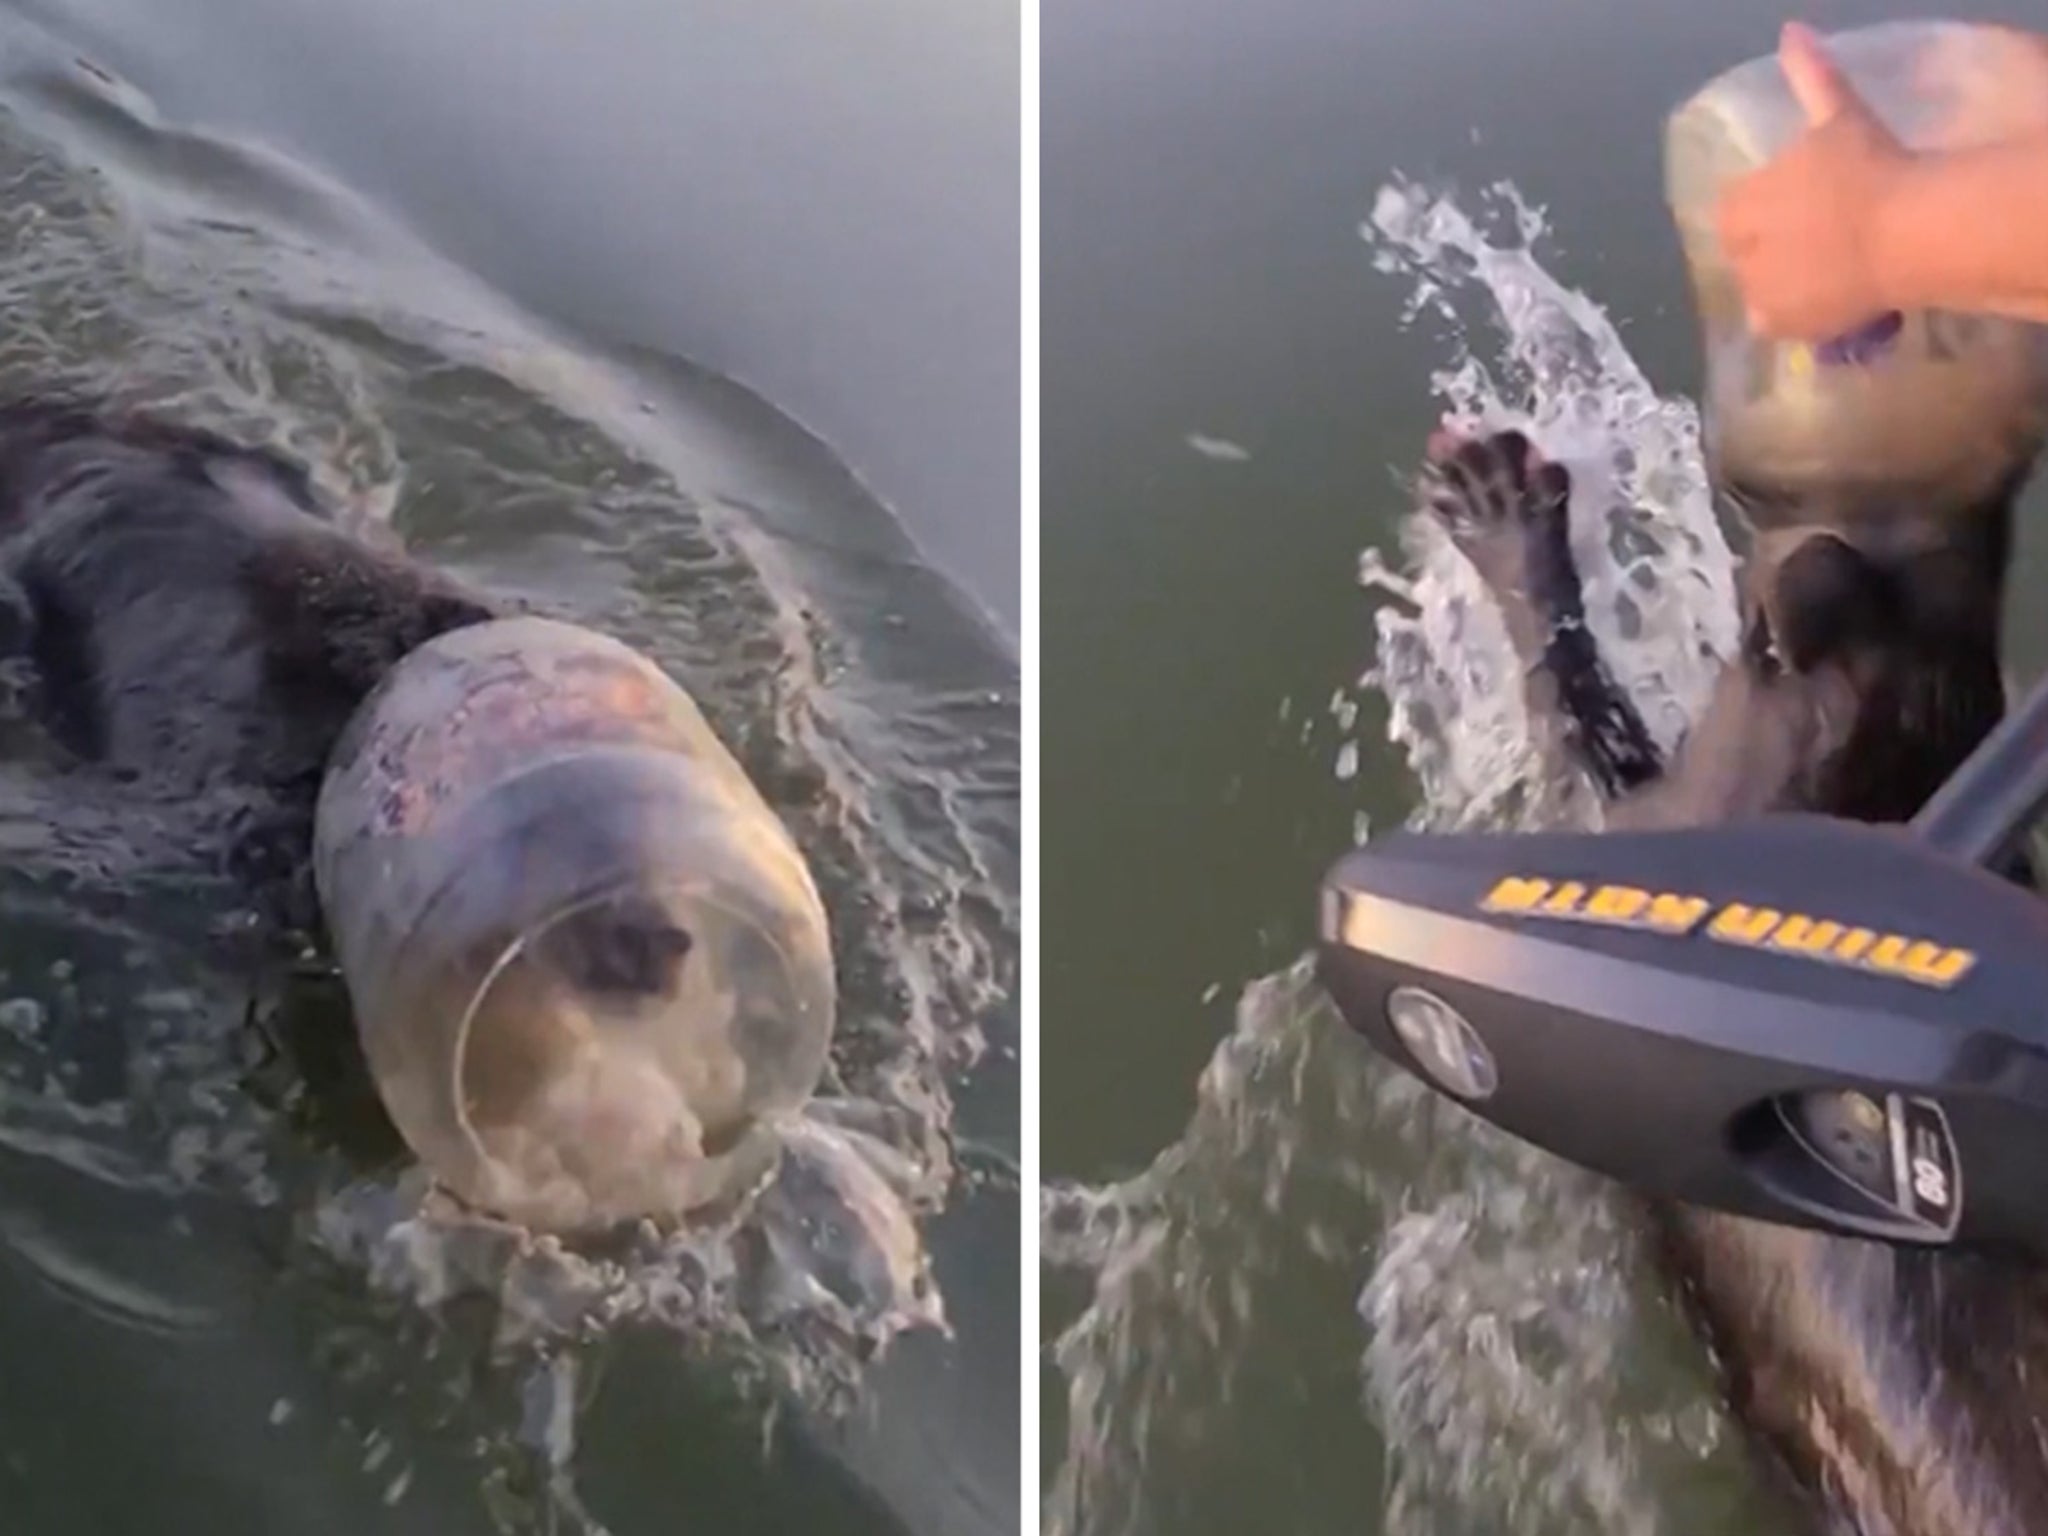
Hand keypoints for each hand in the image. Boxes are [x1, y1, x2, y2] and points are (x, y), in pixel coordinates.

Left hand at [1714, 21, 1916, 339]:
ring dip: (1778, 280)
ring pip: (1756, 287)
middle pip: (1740, 251)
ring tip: (1818, 271)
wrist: (1906, 231)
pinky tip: (1817, 304)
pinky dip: (1791, 316)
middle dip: (1765, 246)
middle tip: (1811, 240)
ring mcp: (1758, 291)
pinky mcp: (1782, 326)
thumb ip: (1811, 77)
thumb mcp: (1838, 116)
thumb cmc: (1870, 167)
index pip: (1732, 209)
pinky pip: (1773, 323)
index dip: (1760, 207)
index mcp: (1740, 201)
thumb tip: (1791, 34)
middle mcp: (1738, 250)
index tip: (1794, 207)